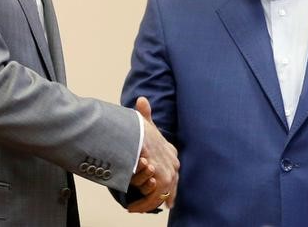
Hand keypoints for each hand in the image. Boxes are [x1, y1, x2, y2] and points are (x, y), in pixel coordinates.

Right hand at [127, 96, 178, 212]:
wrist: (138, 135)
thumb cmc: (139, 129)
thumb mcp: (143, 121)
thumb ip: (145, 114)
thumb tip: (142, 100)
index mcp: (170, 151)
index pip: (172, 171)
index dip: (167, 182)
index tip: (159, 191)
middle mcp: (172, 164)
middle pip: (169, 186)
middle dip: (159, 196)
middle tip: (149, 204)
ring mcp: (168, 173)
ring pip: (159, 193)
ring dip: (147, 200)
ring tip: (136, 206)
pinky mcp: (162, 181)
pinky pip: (153, 198)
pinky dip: (143, 204)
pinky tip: (134, 207)